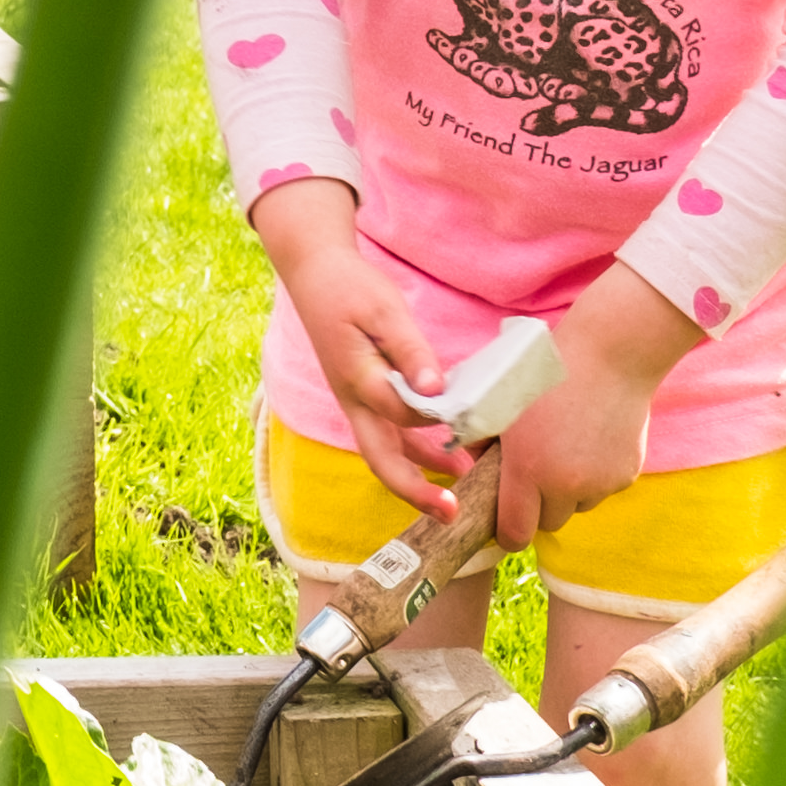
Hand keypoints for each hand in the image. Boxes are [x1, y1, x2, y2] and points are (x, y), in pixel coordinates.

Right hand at [250, 178, 472, 518]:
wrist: (315, 272)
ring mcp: (357, 401)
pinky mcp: (364, 394)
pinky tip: (446, 449)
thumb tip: (437, 390)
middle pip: (382, 459)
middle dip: (416, 490)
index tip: (470, 418)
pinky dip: (417, 447)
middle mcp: (354, 400)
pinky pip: (389, 432)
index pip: (401, 415)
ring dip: (422, 470)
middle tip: (452, 513)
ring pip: (387, 450)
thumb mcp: (385, 310)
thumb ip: (410, 351)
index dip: (435, 421)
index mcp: (357, 379)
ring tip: (462, 482)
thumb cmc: (350, 288)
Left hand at [489, 259, 704, 549]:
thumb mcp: (499, 403)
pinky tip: (591, 439)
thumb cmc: (545, 371)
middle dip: (539, 505)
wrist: (611, 354)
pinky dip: (595, 475)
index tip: (506, 518)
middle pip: (548, 521)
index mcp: (528, 471)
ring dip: (569, 491)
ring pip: (577, 505)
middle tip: (536, 471)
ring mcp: (600, 483)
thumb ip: (479, 440)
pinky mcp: (627, 474)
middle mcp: (566, 486)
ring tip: (565, 448)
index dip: (507, 531)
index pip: (515, 534)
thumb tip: (470, 461)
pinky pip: (603, 489)